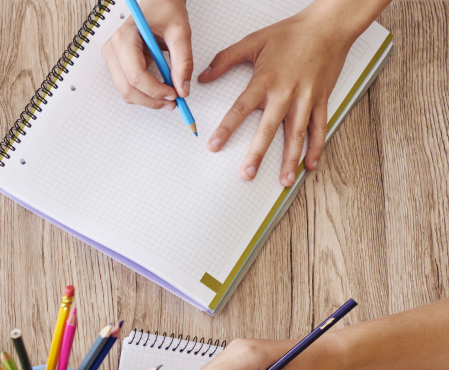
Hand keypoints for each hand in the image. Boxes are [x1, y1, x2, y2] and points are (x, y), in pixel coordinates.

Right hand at [101, 0, 192, 109]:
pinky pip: (127, 87)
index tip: (174, 94)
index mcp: (124, 39)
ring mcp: (112, 58)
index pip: (136, 75)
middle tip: (173, 102)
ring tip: (169, 97)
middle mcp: (112, 50)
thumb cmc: (165, 9)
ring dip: (147, 99)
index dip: (155, 90)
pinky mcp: (117, 64)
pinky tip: (160, 89)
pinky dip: (144, 93)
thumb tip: (183, 89)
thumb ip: (183, 61)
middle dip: (151, 100)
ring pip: (126, 92)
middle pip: (127, 88)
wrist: (157, 1)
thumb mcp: (180, 32)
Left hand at [199, 1, 370, 184]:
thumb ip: (226, 59)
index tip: (214, 145)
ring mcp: (306, 99)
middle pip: (268, 129)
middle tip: (247, 174)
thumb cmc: (292, 33)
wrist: (328, 26)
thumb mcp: (254, 41)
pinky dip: (316, 147)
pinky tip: (311, 165)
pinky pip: (319, 128)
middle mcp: (285, 93)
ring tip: (283, 180)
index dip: (226, 128)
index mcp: (265, 81)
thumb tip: (204, 76)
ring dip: (290, 159)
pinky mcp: (321, 100)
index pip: (240, 109)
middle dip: (257, 154)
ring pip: (296, 134)